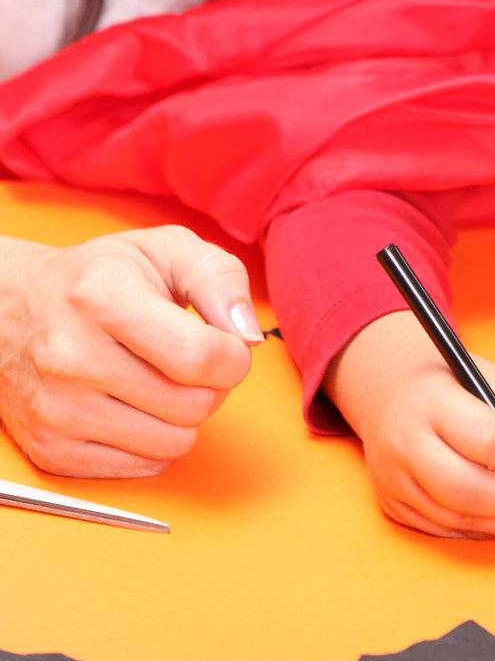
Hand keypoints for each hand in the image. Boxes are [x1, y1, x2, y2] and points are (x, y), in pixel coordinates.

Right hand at [0, 225, 262, 477]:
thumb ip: (220, 280)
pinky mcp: (51, 451)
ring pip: (173, 443)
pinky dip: (155, 441)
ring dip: (185, 415)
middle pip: (193, 405)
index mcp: (102, 297)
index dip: (233, 355)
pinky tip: (136, 404)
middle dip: (211, 384)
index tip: (224, 342)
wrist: (14, 308)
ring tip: (162, 379)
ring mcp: (56, 410)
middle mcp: (70, 356)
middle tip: (190, 359)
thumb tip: (248, 336)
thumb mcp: (167, 249)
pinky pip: (144, 468)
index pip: (199, 357)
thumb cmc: (103, 276)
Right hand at [325, 311, 494, 539]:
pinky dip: (483, 530)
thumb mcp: (490, 383)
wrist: (389, 393)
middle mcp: (405, 443)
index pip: (479, 437)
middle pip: (463, 486)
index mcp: (430, 401)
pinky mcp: (393, 505)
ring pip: (454, 515)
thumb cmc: (450, 386)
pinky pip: (444, 528)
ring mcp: (394, 479)